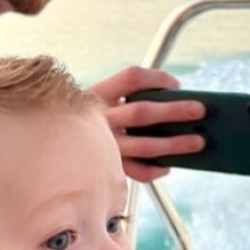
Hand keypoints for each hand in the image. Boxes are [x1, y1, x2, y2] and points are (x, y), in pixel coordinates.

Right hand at [89, 67, 204, 181]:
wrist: (50, 153)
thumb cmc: (87, 123)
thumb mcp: (100, 104)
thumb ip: (128, 102)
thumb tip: (178, 106)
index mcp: (97, 95)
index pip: (131, 78)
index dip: (157, 79)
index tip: (177, 85)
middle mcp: (97, 120)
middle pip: (142, 112)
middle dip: (174, 111)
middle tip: (199, 110)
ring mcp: (102, 147)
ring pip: (145, 146)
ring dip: (175, 144)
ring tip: (198, 141)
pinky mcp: (107, 169)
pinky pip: (138, 172)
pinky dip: (156, 170)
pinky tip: (167, 166)